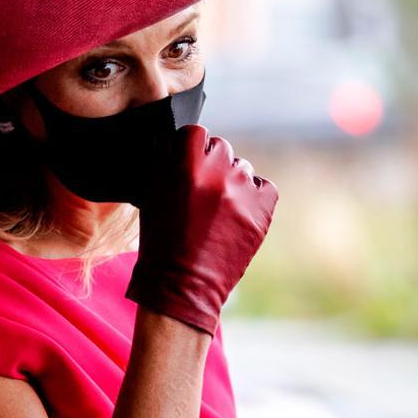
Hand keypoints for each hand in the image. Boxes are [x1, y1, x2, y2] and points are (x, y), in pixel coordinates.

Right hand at [125, 124, 278, 336]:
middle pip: (221, 147)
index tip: (188, 162)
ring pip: (242, 168)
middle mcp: (218, 172)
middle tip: (203, 190)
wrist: (182, 285)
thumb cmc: (161, 239)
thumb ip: (165, 159)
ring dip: (232, 181)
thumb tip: (177, 138)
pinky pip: (264, 187)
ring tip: (218, 210)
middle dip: (213, 163)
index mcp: (186, 164)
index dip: (190, 147)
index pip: (195, 132)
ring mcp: (243, 190)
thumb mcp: (153, 193)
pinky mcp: (262, 209)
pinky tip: (238, 214)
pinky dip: (255, 197)